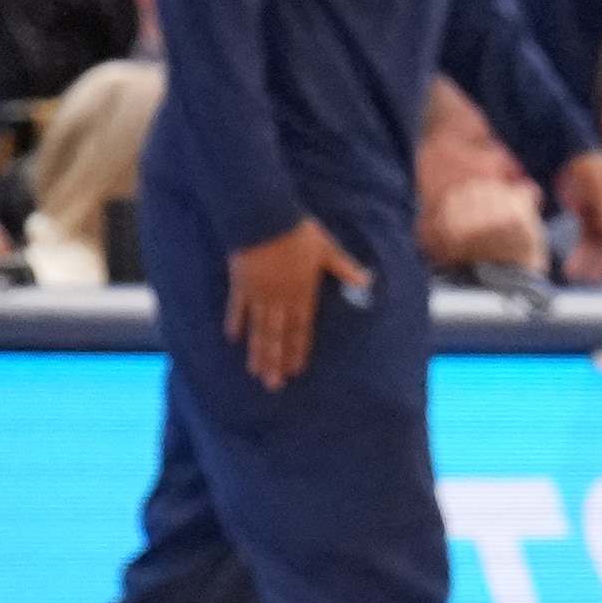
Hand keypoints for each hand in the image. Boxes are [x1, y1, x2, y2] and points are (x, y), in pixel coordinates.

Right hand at [226, 216, 370, 386]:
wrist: (265, 217)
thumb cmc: (299, 232)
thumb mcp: (327, 250)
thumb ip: (345, 269)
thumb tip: (368, 281)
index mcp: (301, 293)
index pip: (301, 328)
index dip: (298, 350)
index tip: (296, 370)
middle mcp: (279, 299)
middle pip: (277, 336)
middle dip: (276, 361)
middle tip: (274, 385)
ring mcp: (258, 293)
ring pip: (258, 328)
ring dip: (257, 351)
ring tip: (256, 372)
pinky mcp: (240, 283)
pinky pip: (237, 307)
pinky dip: (235, 322)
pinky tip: (233, 338)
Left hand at [552, 150, 601, 280]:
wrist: (577, 147)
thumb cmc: (588, 159)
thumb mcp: (594, 176)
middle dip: (601, 262)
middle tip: (587, 278)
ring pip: (598, 243)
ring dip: (587, 259)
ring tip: (571, 273)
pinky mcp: (591, 214)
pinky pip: (587, 237)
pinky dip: (581, 251)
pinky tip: (571, 263)